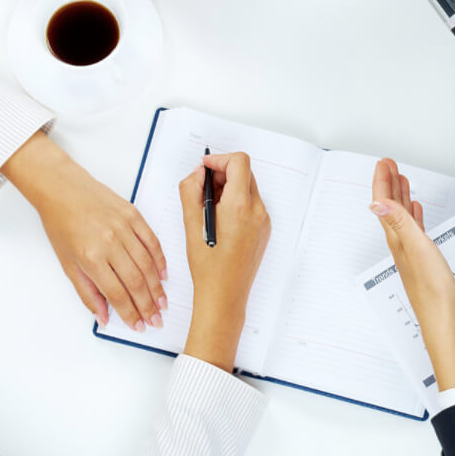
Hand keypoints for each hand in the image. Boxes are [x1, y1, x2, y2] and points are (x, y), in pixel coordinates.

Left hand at [1, 133, 165, 331]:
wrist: (62, 189)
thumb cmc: (61, 223)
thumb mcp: (67, 263)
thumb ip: (87, 292)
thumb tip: (103, 316)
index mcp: (90, 257)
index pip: (117, 293)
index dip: (131, 313)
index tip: (139, 325)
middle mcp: (109, 242)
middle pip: (136, 281)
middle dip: (148, 305)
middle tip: (156, 319)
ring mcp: (124, 227)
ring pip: (147, 264)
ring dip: (157, 287)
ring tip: (162, 302)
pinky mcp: (133, 215)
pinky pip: (152, 241)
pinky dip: (160, 260)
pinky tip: (163, 274)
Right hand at [180, 152, 270, 371]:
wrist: (224, 295)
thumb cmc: (207, 265)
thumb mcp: (190, 224)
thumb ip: (190, 191)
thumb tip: (197, 173)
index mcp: (240, 206)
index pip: (239, 162)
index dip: (219, 160)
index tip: (204, 168)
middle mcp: (258, 210)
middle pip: (245, 173)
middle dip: (223, 174)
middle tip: (203, 188)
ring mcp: (264, 221)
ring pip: (248, 189)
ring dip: (229, 188)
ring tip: (209, 207)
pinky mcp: (264, 230)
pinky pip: (252, 205)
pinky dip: (237, 202)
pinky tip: (220, 220)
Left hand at [370, 158, 454, 390]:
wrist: (442, 317)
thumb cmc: (431, 288)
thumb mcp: (416, 247)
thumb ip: (399, 222)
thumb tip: (376, 201)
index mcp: (396, 237)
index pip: (384, 202)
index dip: (383, 181)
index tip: (384, 163)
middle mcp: (399, 242)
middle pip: (390, 206)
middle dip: (389, 183)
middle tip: (389, 164)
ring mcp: (410, 250)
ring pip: (402, 215)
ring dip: (400, 196)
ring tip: (401, 179)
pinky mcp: (421, 257)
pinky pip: (413, 228)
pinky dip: (413, 215)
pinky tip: (416, 212)